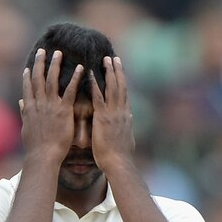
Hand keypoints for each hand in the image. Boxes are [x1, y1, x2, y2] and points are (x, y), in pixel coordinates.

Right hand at [20, 48, 83, 165]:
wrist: (43, 156)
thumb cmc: (36, 147)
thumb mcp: (26, 128)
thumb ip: (25, 113)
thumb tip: (21, 102)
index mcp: (30, 108)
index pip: (27, 88)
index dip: (28, 75)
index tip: (29, 66)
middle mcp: (38, 104)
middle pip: (37, 78)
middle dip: (39, 63)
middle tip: (42, 50)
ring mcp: (50, 106)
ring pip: (51, 80)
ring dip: (55, 65)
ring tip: (58, 53)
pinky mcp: (63, 110)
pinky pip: (70, 91)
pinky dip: (75, 78)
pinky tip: (81, 68)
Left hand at [89, 56, 134, 170]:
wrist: (118, 163)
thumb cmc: (120, 157)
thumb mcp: (126, 139)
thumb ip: (126, 127)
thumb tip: (130, 120)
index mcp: (126, 117)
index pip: (124, 95)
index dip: (122, 82)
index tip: (120, 71)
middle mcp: (122, 112)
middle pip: (121, 87)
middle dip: (117, 72)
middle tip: (114, 58)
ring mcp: (113, 114)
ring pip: (112, 88)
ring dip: (109, 72)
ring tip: (106, 59)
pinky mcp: (103, 118)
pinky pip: (99, 97)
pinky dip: (96, 84)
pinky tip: (91, 74)